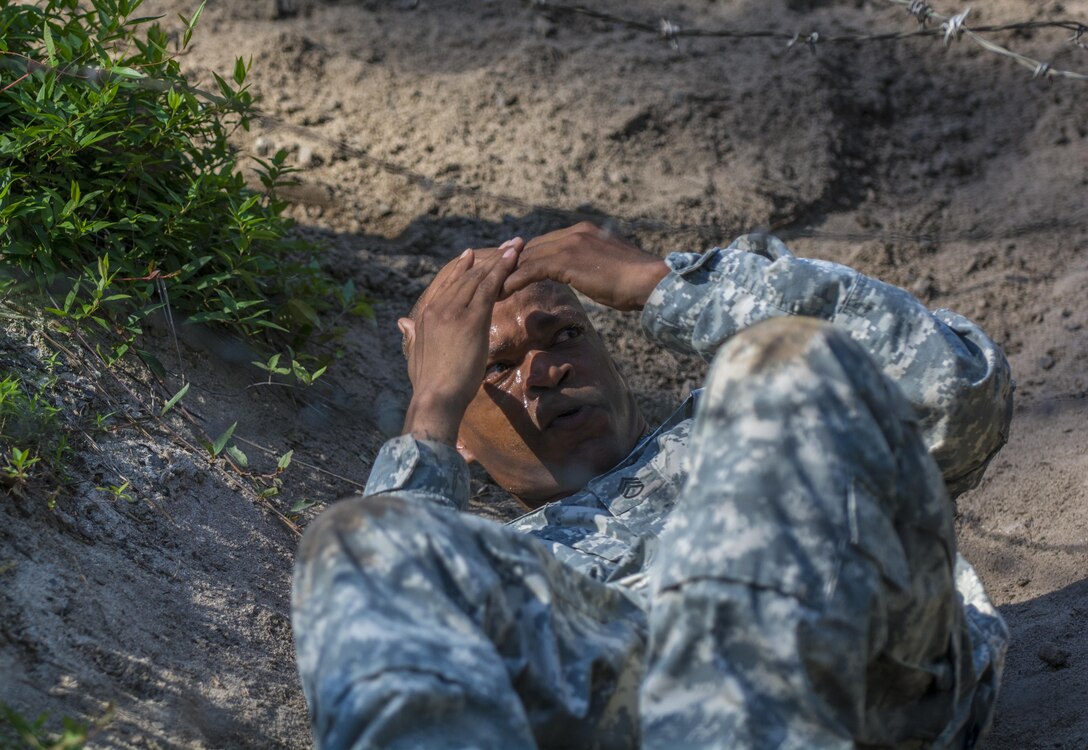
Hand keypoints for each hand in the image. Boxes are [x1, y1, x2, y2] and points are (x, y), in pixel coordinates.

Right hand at [399, 241, 521, 445]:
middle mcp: (437, 307)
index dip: (460, 269)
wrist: (435, 398)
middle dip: (487, 259)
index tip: (471, 255)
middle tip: (505, 246)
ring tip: (516, 245)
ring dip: (500, 260)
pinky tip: (515, 259)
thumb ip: (411, 336)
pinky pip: (489, 288)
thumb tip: (402, 322)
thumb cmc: (427, 385)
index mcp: (424, 315)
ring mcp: (453, 311)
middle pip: (465, 276)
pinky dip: (502, 271)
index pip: (445, 284)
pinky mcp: (471, 319)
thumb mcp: (414, 355)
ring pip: (478, 278)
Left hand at [501, 222, 668, 310]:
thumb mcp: (606, 273)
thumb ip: (588, 270)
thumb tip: (583, 278)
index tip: (502, 269)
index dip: (520, 259)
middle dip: (505, 262)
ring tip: (486, 288)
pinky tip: (501, 292)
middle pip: (528, 248)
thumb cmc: (634, 285)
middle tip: (483, 275)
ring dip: (505, 273)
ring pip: (527, 258)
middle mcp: (573, 233)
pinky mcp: (568, 260)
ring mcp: (571, 244)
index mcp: (582, 233)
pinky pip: (532, 269)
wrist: (652, 282)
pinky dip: (515, 280)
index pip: (542, 245)